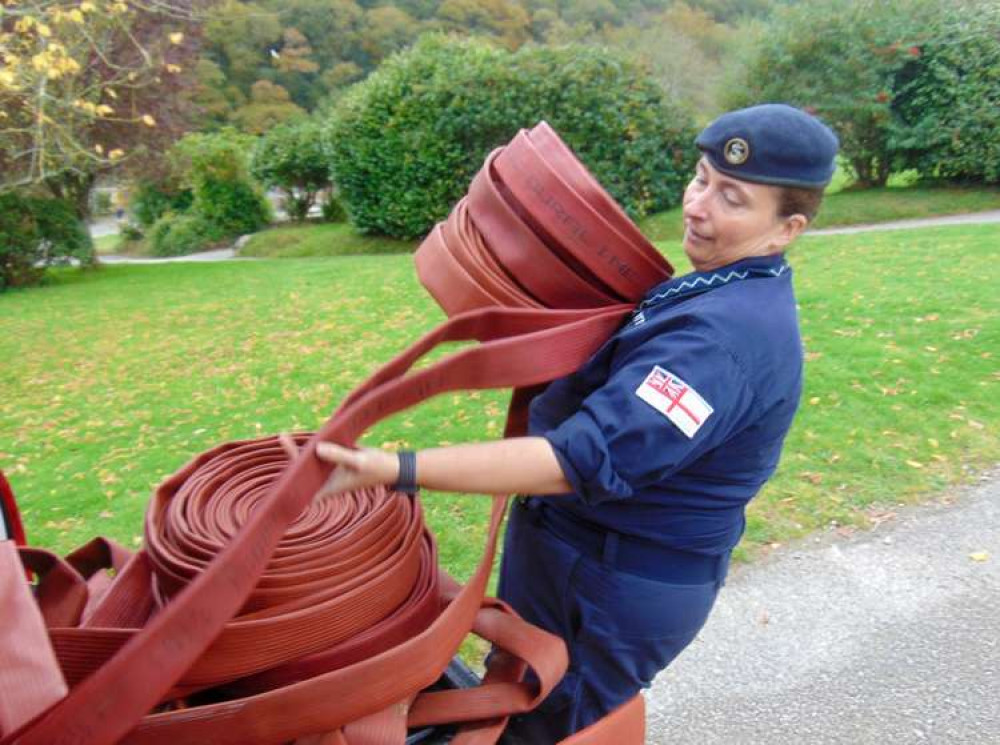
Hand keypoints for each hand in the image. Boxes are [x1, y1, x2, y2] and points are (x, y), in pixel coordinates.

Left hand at [280, 434, 398, 497]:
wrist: (392, 466)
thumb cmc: (377, 468)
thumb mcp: (358, 461)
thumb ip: (338, 455)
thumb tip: (316, 448)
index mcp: (328, 488)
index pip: (302, 488)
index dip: (288, 483)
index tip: (276, 476)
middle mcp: (326, 481)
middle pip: (302, 471)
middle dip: (291, 455)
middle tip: (283, 436)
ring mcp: (330, 472)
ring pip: (309, 462)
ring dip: (299, 451)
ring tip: (284, 436)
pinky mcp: (335, 462)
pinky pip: (319, 454)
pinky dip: (313, 447)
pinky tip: (305, 437)